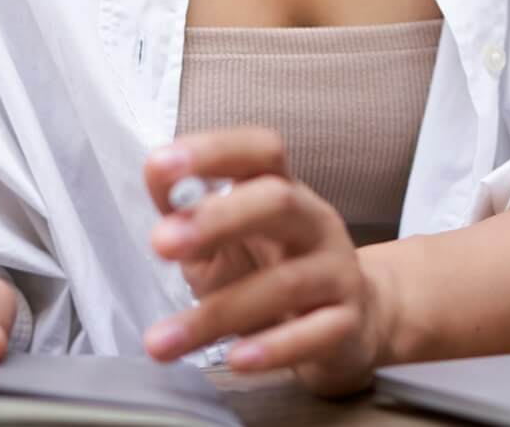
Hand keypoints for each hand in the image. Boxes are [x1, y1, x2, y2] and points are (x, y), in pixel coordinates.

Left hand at [141, 128, 398, 396]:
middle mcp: (314, 220)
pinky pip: (314, 335)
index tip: (159, 165)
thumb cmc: (271, 271)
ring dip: (218, 311)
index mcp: (282, 188)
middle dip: (218, 219)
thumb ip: (187, 210)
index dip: (212, 151)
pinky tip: (236, 359)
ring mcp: (337, 271)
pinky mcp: (347, 324)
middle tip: (160, 243)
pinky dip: (274, 348)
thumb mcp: (222, 238)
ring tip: (163, 340)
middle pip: (278, 201)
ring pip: (286, 283)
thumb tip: (155, 173)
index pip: (258, 150)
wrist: (354, 320)